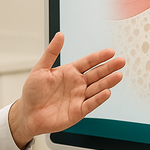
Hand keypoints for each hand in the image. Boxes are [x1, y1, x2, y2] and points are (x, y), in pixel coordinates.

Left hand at [9, 32, 124, 147]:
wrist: (28, 114)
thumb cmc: (32, 92)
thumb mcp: (40, 69)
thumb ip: (51, 52)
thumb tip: (60, 35)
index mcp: (70, 72)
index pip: (88, 62)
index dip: (99, 57)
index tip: (111, 51)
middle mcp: (77, 84)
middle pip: (97, 74)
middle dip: (109, 67)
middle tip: (121, 61)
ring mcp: (79, 97)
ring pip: (97, 88)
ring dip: (108, 82)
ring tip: (118, 75)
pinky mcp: (78, 111)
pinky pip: (90, 104)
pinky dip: (99, 99)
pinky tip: (106, 92)